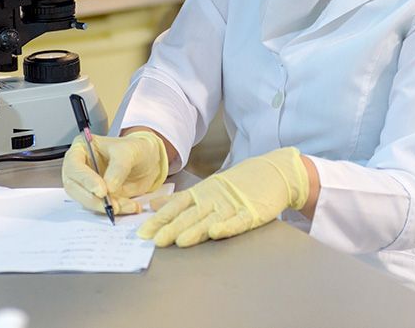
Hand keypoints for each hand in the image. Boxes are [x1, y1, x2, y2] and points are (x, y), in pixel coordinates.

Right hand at [62, 130, 168, 215]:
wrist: (147, 162)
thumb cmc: (134, 150)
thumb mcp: (129, 152)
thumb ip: (118, 168)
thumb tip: (109, 187)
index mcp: (81, 148)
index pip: (74, 165)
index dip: (85, 179)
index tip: (102, 191)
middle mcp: (79, 167)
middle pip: (73, 187)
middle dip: (92, 199)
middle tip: (111, 205)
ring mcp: (86, 185)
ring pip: (85, 201)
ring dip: (105, 207)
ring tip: (126, 205)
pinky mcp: (96, 198)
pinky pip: (100, 208)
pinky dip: (115, 210)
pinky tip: (130, 206)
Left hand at [138, 147, 308, 246]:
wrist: (271, 173)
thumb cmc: (234, 184)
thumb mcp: (203, 189)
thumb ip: (177, 200)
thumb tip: (151, 205)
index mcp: (200, 193)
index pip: (176, 206)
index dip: (159, 219)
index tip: (143, 232)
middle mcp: (213, 199)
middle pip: (190, 215)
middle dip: (172, 228)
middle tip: (155, 240)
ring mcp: (232, 205)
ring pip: (210, 219)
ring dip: (195, 230)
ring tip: (179, 241)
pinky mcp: (252, 212)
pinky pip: (238, 221)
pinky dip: (227, 227)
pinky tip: (216, 232)